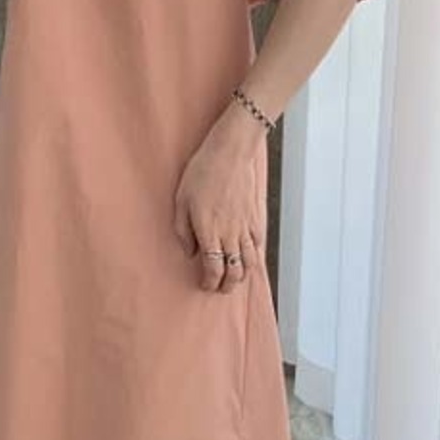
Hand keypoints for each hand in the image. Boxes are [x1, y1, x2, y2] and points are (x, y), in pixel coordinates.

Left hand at [173, 106, 266, 292]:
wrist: (230, 153)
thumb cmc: (201, 173)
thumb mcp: (181, 201)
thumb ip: (183, 231)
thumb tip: (190, 252)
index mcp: (209, 232)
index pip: (213, 269)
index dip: (209, 282)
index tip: (204, 284)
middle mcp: (230, 234)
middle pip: (234, 271)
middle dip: (227, 285)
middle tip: (219, 287)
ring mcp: (246, 227)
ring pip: (250, 262)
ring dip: (242, 275)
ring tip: (234, 278)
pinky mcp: (256, 218)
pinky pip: (259, 245)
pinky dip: (255, 257)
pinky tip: (248, 258)